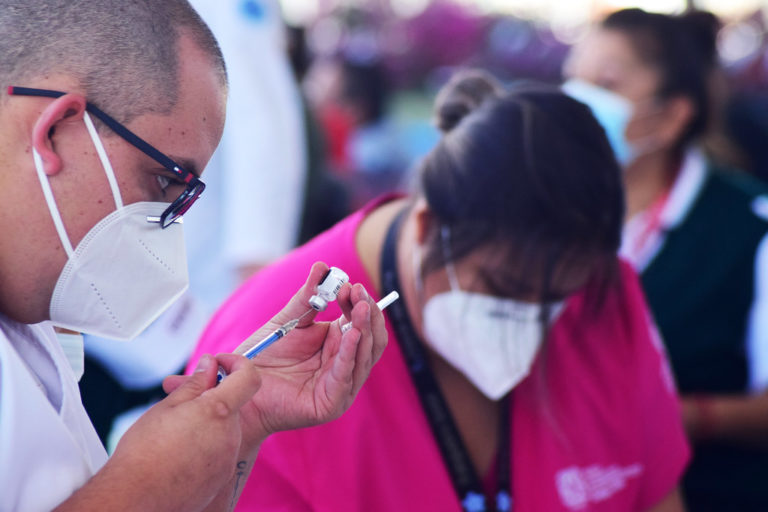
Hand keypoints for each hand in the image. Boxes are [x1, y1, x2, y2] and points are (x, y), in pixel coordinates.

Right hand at [91, 354, 261, 510]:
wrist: (135, 498)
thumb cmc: (144, 452)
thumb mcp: (167, 407)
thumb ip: (195, 383)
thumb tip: (210, 364)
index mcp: (219, 411)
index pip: (249, 377)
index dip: (238, 364)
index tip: (221, 364)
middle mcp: (231, 435)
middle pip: (233, 406)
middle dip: (213, 400)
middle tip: (183, 406)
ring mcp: (229, 458)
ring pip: (226, 429)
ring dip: (209, 425)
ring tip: (176, 435)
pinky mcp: (223, 476)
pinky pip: (221, 452)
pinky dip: (207, 447)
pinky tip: (181, 454)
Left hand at [166, 262, 387, 447]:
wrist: (239, 387)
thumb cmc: (262, 357)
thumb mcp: (287, 321)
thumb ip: (306, 298)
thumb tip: (322, 267)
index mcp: (337, 345)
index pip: (360, 321)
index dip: (359, 302)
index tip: (350, 284)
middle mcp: (344, 364)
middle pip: (371, 338)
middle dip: (368, 313)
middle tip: (358, 292)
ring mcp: (340, 385)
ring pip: (365, 355)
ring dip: (365, 328)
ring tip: (361, 307)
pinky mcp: (332, 403)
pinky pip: (346, 375)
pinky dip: (351, 353)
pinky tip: (351, 333)